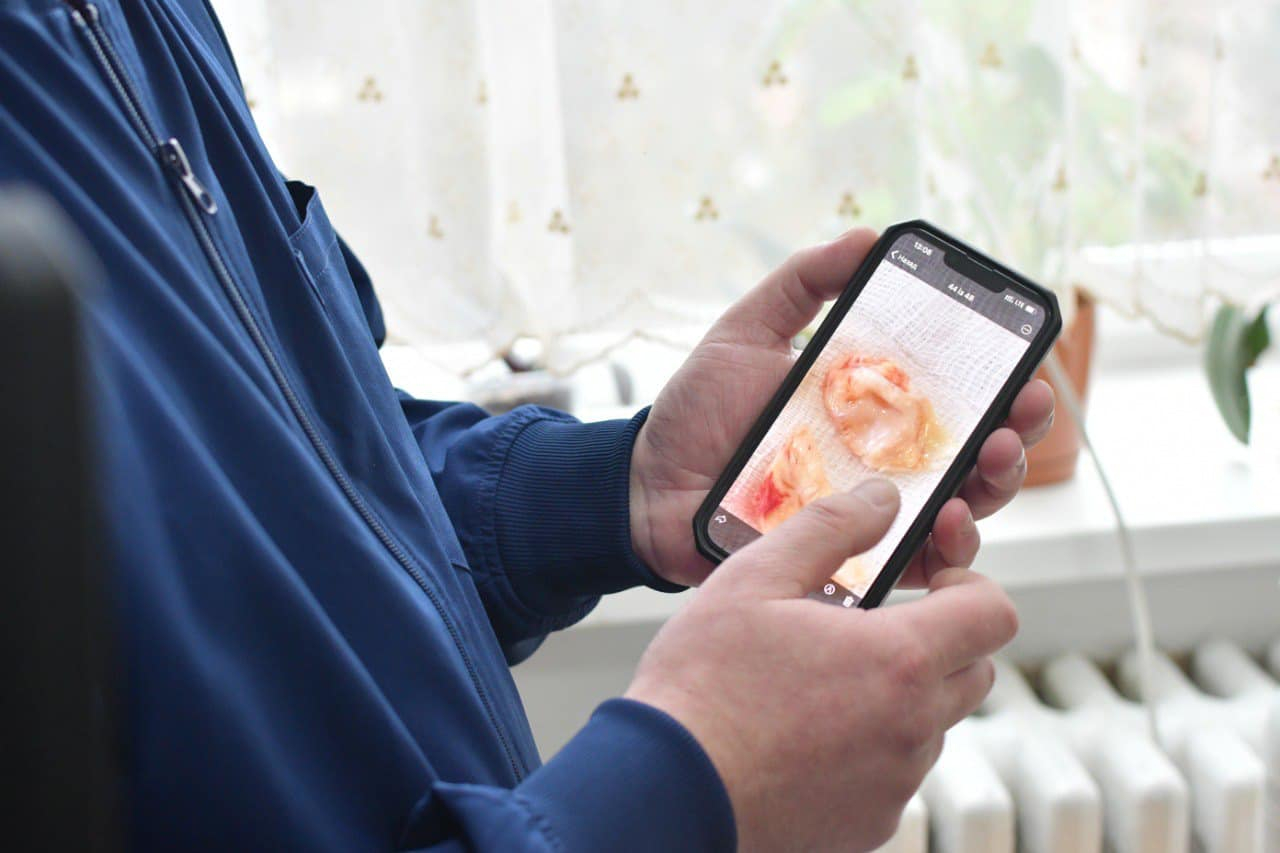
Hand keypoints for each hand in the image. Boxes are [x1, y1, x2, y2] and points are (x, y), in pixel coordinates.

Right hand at [626, 481, 1018, 850]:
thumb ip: (828, 528)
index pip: (994, 615)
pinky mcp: (870, 824)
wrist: (669, 787)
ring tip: (822, 684)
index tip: (931, 588)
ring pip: (932, 726)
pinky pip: (893, 774)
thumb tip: (881, 499)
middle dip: (939, 641)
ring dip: (900, 697)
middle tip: (870, 630)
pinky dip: (869, 749)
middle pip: (975, 673)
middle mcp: (912, 728)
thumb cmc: (703, 684)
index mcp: (897, 659)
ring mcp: (894, 784)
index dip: (972, 589)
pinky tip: (806, 735)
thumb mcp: (754, 579)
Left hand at [630, 228, 1054, 586]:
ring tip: (989, 460)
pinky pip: (912, 562)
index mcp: (870, 408)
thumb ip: (801, 285)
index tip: (1025, 365)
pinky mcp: (849, 560)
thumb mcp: (745, 332)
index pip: (955, 397)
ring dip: (991, 487)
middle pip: (975, 453)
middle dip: (1015, 433)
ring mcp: (869, 513)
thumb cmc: (699, 411)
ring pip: (962, 509)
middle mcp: (883, 463)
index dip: (1002, 383)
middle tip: (1019, 413)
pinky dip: (942, 547)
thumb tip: (865, 237)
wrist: (647, 486)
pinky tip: (946, 520)